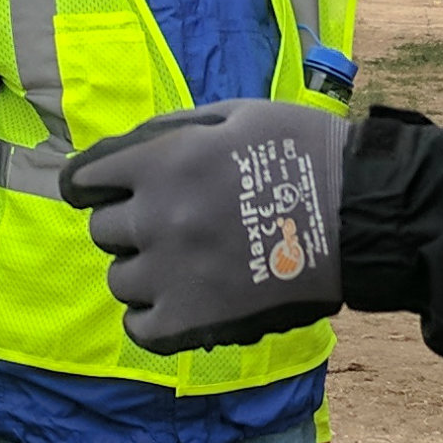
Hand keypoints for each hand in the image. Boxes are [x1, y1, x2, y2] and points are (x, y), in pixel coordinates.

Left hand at [64, 99, 347, 356]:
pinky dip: (152, 318)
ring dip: (145, 272)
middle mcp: (157, 218)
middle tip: (173, 225)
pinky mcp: (193, 321)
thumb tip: (124, 152)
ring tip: (187, 265)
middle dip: (130, 225)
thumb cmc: (304, 153)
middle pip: (103, 231)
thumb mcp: (236, 116)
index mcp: (162, 162)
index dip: (94, 185)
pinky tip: (180, 303)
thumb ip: (172, 130)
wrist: (361, 215)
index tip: (109, 192)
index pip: (81, 180)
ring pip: (121, 281)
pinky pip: (140, 327)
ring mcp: (172, 274)